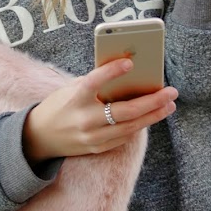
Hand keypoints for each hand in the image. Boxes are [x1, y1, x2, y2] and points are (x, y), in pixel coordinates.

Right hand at [23, 58, 177, 163]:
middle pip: (125, 111)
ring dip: (153, 115)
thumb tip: (126, 73)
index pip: (94, 82)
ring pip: (130, 127)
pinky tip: (151, 116)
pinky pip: (124, 136)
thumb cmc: (58, 106)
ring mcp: (91, 137)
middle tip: (171, 92)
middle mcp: (84, 120)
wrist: (39, 137)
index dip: (111, 72)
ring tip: (169, 105)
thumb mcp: (70, 89)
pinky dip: (138, 125)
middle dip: (152, 101)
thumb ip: (94, 82)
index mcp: (75, 99)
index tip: (130, 62)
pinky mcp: (97, 148)